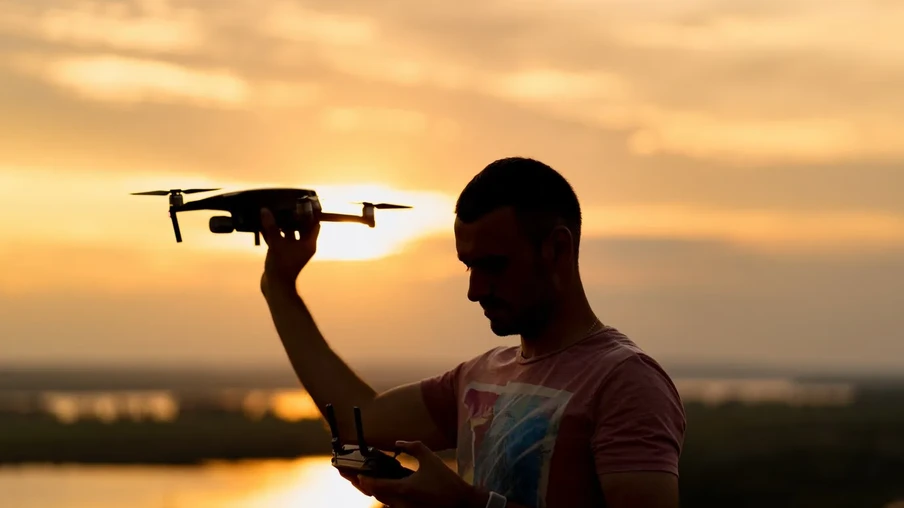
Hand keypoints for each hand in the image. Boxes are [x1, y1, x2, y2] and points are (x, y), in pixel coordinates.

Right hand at [259, 207, 319, 293]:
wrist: (275, 286)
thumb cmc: (281, 265)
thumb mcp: (276, 243)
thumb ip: (271, 226)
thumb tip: (265, 211)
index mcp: (309, 243)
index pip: (314, 224)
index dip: (310, 214)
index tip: (303, 203)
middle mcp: (303, 246)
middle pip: (300, 227)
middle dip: (292, 217)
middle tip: (285, 205)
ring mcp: (292, 251)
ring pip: (288, 234)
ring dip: (280, 225)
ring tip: (272, 213)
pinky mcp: (282, 254)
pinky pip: (279, 240)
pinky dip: (273, 234)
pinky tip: (263, 225)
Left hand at [356, 441, 485, 507]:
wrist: (462, 503)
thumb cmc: (446, 481)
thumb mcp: (430, 458)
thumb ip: (413, 447)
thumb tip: (398, 442)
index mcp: (402, 488)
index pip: (375, 485)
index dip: (363, 480)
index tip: (358, 474)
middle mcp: (400, 503)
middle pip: (377, 495)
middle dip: (367, 486)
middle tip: (360, 477)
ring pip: (385, 502)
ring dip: (378, 492)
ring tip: (373, 481)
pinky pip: (395, 505)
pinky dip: (389, 497)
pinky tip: (389, 489)